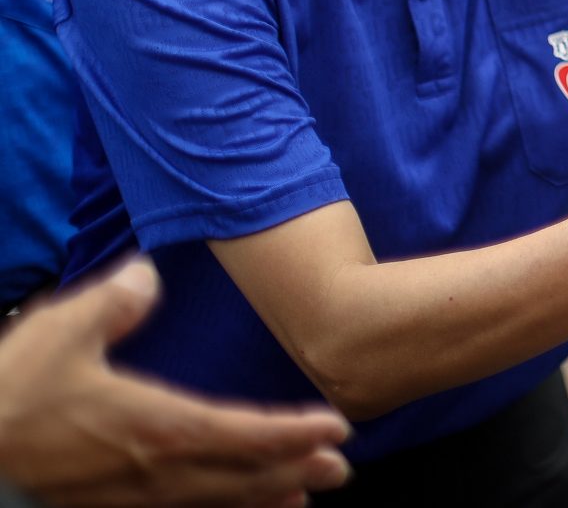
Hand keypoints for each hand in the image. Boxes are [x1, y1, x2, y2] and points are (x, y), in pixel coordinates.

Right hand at [0, 258, 352, 506]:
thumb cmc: (14, 387)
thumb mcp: (63, 328)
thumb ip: (116, 300)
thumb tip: (149, 274)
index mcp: (153, 426)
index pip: (239, 432)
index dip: (290, 432)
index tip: (335, 425)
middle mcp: (152, 469)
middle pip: (239, 477)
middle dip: (294, 470)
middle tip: (344, 467)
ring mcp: (131, 495)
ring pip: (214, 502)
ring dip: (265, 497)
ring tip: (308, 494)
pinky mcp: (109, 505)